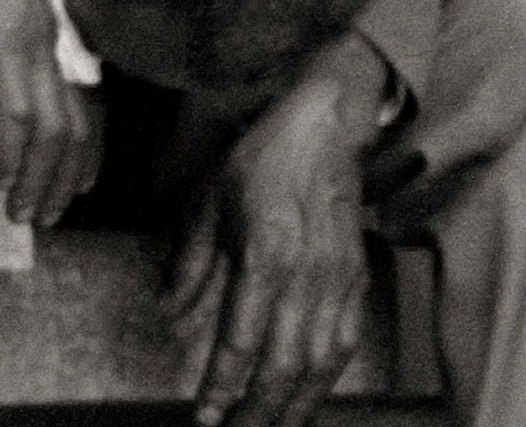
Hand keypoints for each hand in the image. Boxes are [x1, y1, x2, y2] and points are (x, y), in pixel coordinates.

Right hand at [0, 0, 100, 224]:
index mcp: (52, 38)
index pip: (86, 109)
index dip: (87, 155)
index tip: (77, 189)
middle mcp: (54, 46)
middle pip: (78, 130)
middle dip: (64, 181)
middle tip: (46, 218)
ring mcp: (35, 45)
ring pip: (55, 133)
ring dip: (39, 180)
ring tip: (22, 214)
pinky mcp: (7, 42)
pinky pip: (20, 113)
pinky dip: (13, 152)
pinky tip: (1, 178)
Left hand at [164, 34, 389, 426]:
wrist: (325, 128)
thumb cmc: (262, 160)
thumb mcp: (208, 200)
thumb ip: (189, 260)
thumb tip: (168, 309)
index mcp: (265, 254)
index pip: (241, 339)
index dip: (221, 384)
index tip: (203, 415)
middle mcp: (307, 275)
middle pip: (285, 364)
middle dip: (260, 411)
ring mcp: (338, 279)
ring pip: (322, 362)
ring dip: (297, 405)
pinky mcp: (358, 278)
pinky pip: (347, 341)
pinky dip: (327, 377)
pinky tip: (310, 394)